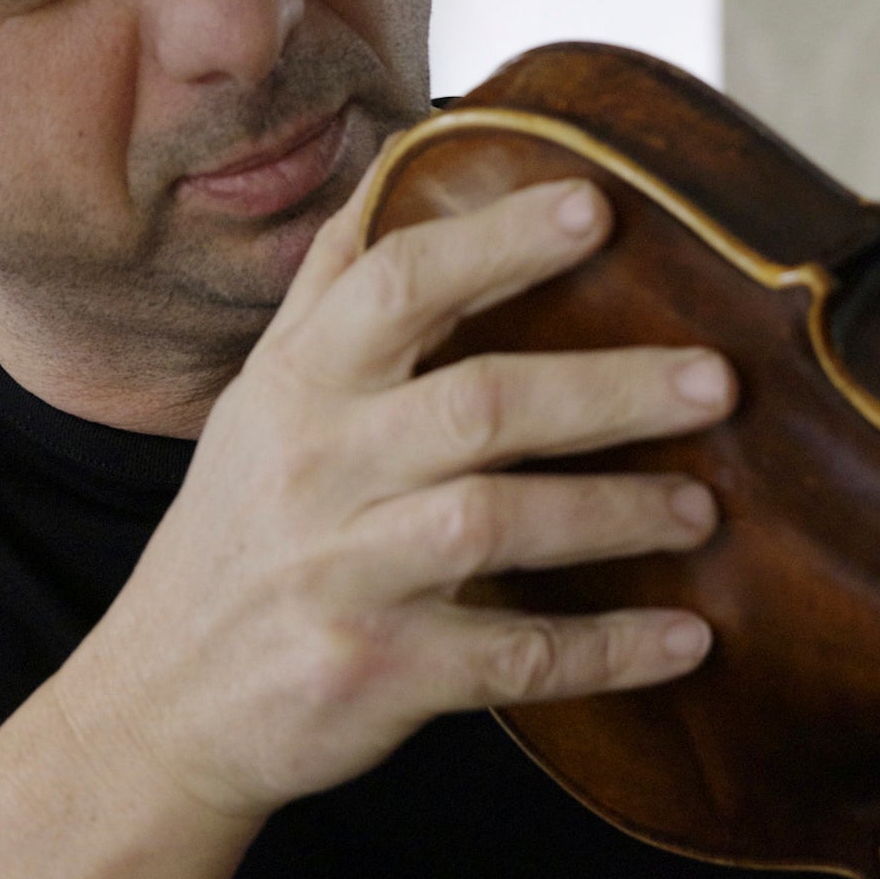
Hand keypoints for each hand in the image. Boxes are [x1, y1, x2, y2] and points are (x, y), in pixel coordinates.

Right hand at [61, 176, 729, 819]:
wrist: (163, 708)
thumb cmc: (238, 535)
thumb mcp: (258, 403)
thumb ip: (332, 295)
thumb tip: (395, 170)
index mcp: (300, 388)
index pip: (399, 283)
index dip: (497, 240)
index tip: (597, 208)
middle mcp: (318, 469)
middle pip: (480, 405)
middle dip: (608, 390)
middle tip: (716, 381)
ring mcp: (344, 576)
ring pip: (496, 526)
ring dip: (614, 514)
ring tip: (702, 509)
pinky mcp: (375, 674)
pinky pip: (511, 659)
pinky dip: (605, 651)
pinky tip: (686, 640)